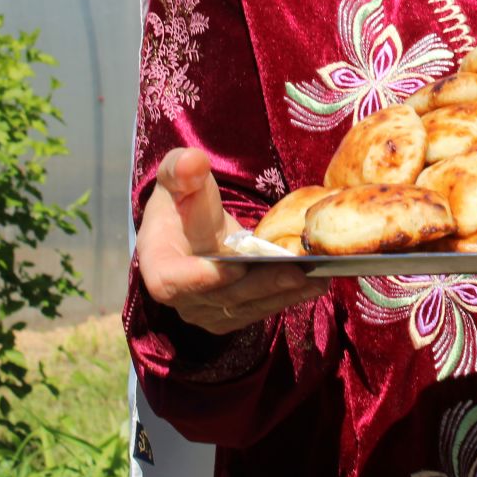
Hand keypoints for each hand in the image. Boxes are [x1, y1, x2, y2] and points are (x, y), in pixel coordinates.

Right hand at [136, 147, 328, 334]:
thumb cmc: (182, 197)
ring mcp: (207, 312)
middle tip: (297, 271)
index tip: (236, 266)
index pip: (172, 283)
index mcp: (158, 265)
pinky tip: (316, 282)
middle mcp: (181, 298)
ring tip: (317, 277)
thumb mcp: (178, 176)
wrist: (190, 224)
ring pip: (247, 307)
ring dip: (283, 294)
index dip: (201, 279)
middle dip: (261, 285)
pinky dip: (288, 297)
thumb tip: (193, 161)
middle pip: (222, 297)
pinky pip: (260, 310)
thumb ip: (182, 169)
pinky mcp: (232, 315)